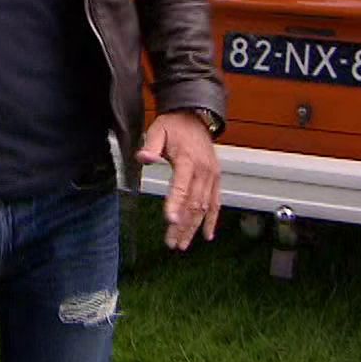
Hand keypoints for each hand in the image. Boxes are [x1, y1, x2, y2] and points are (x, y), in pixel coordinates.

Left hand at [136, 112, 221, 250]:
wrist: (195, 117)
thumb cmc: (174, 125)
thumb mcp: (158, 129)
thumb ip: (151, 145)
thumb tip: (143, 157)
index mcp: (188, 159)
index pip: (181, 186)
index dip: (175, 204)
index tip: (169, 221)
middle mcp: (203, 170)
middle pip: (193, 203)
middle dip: (182, 225)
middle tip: (171, 243)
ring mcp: (212, 176)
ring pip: (204, 207)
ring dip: (193, 228)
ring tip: (181, 244)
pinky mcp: (216, 179)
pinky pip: (216, 203)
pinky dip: (212, 220)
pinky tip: (207, 236)